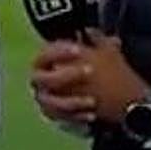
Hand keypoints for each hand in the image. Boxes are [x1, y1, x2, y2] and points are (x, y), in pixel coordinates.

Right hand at [30, 31, 149, 125]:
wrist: (109, 95)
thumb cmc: (99, 70)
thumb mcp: (103, 52)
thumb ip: (97, 40)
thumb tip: (91, 30)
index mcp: (47, 63)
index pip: (44, 54)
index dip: (59, 51)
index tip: (78, 49)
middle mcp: (41, 81)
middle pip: (43, 79)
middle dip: (65, 76)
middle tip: (89, 72)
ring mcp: (46, 100)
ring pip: (51, 103)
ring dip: (71, 102)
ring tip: (92, 101)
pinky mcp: (55, 116)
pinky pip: (61, 118)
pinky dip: (76, 117)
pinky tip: (91, 114)